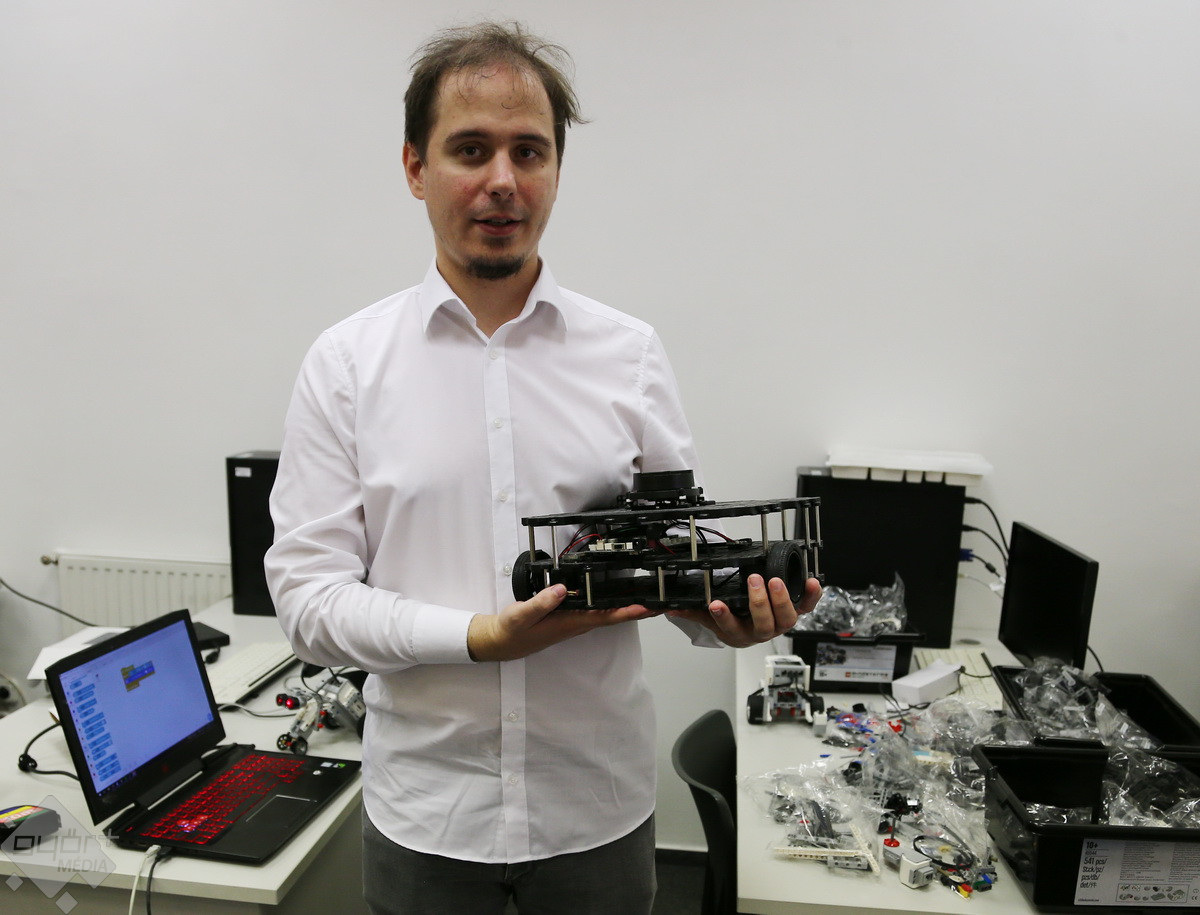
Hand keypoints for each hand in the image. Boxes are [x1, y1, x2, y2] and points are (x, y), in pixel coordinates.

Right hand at [468, 584, 657, 661]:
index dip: (628, 612)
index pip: (605, 617)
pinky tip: (617, 597)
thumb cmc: (511, 630)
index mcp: (569, 623)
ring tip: (648, 597)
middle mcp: (577, 624)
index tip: (648, 607)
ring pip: (606, 614)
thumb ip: (541, 602)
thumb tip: (562, 589)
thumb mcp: (521, 616)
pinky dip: (611, 604)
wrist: (501, 642)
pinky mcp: (569, 618)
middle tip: (662, 601)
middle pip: (613, 616)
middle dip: (637, 610)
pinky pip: (596, 611)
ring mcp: (574, 622)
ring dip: (628, 607)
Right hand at [668, 574, 820, 647]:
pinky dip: (811, 596)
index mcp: (739, 634)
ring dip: (782, 600)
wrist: (751, 627)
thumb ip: (693, 612)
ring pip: (786, 620)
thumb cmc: (733, 621)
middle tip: (754, 581)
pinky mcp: (795, 613)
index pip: (730, 629)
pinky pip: (807, 608)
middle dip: (760, 603)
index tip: (716, 604)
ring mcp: (780, 623)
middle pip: (764, 625)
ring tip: (775, 581)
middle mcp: (761, 632)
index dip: (725, 618)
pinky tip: (811, 582)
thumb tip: (671, 605)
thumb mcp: (710, 619)